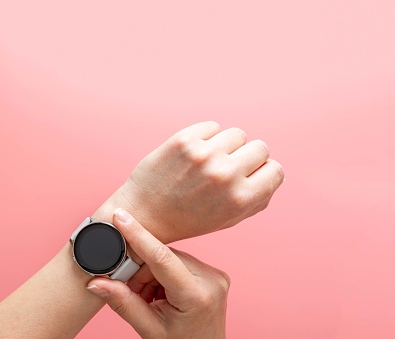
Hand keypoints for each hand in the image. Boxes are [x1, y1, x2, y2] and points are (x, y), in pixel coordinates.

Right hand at [86, 209, 229, 338]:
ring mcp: (215, 275)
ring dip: (151, 274)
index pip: (161, 257)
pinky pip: (179, 262)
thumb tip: (95, 282)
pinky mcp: (213, 273)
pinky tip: (162, 293)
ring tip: (150, 298)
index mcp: (197, 295)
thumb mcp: (149, 329)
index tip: (121, 217)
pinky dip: (163, 274)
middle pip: (162, 258)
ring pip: (169, 258)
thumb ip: (123, 303)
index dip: (138, 235)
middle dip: (141, 272)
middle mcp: (211, 280)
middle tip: (132, 292)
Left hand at [115, 121, 284, 242]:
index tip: (249, 175)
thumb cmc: (188, 219)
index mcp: (240, 199)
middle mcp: (225, 175)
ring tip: (209, 160)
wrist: (144, 214)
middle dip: (247, 157)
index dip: (263, 172)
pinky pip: (212, 126)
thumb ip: (257, 198)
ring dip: (226, 145)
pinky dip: (207, 137)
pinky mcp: (184, 140)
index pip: (276, 169)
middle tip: (228, 167)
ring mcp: (203, 155)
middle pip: (260, 147)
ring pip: (237, 134)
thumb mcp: (228, 219)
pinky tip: (194, 152)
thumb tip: (275, 173)